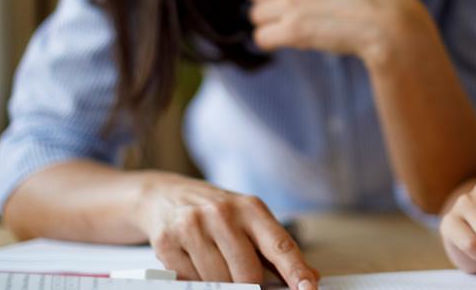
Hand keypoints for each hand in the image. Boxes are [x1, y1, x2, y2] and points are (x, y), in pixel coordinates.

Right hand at [135, 171, 317, 287]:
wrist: (165, 195)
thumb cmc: (216, 212)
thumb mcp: (249, 220)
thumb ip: (277, 250)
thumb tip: (311, 277)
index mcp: (251, 208)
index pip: (280, 245)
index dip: (295, 270)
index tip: (308, 288)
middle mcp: (223, 214)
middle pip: (248, 274)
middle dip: (249, 285)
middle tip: (242, 277)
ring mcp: (193, 226)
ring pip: (219, 281)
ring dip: (220, 283)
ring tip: (214, 262)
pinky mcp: (168, 242)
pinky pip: (191, 282)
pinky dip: (196, 281)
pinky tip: (193, 261)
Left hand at [247, 0, 426, 64]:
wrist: (390, 23)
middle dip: (270, 1)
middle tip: (297, 8)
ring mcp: (291, 4)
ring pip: (256, 15)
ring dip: (271, 22)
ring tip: (297, 22)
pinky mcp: (294, 32)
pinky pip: (261, 38)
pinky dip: (273, 40)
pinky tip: (293, 37)